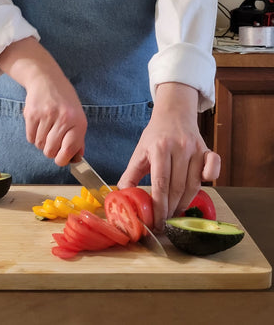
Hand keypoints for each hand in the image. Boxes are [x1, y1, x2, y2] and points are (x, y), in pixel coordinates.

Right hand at [0, 37, 86, 164]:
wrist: (46, 79)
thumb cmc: (64, 100)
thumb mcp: (77, 116)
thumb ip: (78, 138)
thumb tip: (75, 159)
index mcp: (78, 121)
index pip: (68, 150)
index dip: (63, 159)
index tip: (60, 158)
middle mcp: (63, 118)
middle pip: (51, 151)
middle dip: (50, 151)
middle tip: (52, 141)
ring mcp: (46, 116)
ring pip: (39, 145)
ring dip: (41, 142)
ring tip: (46, 129)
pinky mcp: (31, 114)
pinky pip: (30, 138)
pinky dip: (33, 136)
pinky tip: (38, 125)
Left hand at [117, 83, 219, 231]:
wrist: (174, 114)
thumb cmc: (155, 136)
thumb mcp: (139, 152)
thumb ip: (130, 175)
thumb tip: (121, 196)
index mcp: (160, 148)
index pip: (160, 184)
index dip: (159, 206)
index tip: (157, 222)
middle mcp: (179, 147)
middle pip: (177, 187)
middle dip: (171, 209)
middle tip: (165, 222)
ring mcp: (195, 148)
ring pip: (194, 184)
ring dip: (184, 203)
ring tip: (175, 213)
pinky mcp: (207, 150)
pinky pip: (213, 170)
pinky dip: (208, 182)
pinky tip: (196, 191)